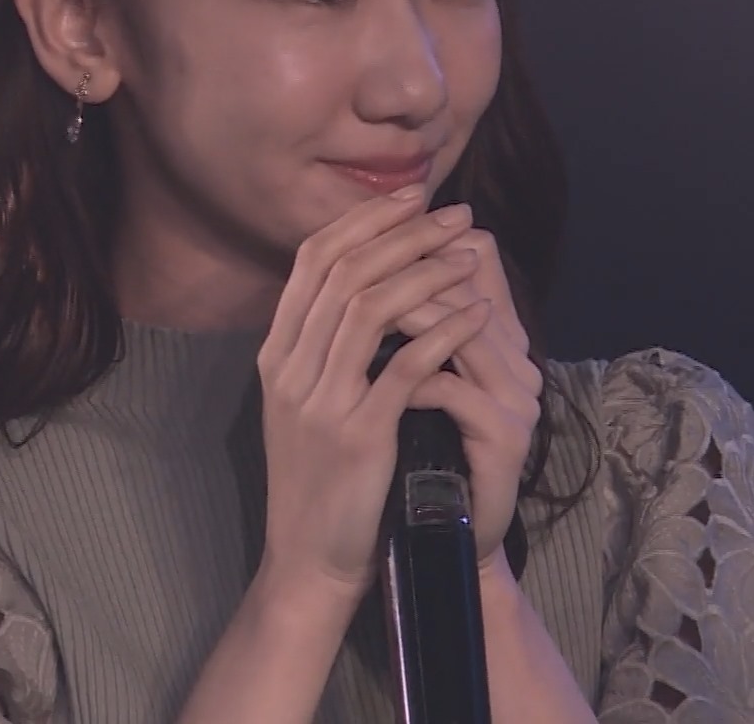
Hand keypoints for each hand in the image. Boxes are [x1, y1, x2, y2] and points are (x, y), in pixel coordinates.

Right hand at [255, 187, 496, 600]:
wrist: (310, 556)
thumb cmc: (319, 477)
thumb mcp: (303, 401)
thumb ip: (321, 344)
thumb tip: (363, 282)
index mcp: (275, 353)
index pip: (312, 260)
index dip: (362, 220)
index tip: (409, 196)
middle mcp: (290, 368)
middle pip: (346, 272)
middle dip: (405, 233)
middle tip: (454, 213)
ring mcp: (321, 400)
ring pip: (372, 307)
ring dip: (427, 272)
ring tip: (469, 255)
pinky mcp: (359, 434)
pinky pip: (406, 366)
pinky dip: (445, 333)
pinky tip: (477, 315)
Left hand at [393, 224, 543, 573]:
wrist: (447, 538)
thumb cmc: (423, 456)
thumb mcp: (411, 384)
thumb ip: (407, 329)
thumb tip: (363, 268)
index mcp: (499, 340)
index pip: (478, 260)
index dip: (422, 239)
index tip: (365, 227)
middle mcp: (517, 362)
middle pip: (467, 288)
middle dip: (405, 269)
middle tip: (352, 261)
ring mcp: (516, 401)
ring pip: (462, 333)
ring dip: (407, 316)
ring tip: (358, 311)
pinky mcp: (505, 440)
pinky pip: (454, 394)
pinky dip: (411, 380)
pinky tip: (375, 380)